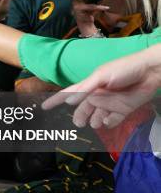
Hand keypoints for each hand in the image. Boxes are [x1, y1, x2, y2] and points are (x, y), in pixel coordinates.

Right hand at [42, 46, 160, 128]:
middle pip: (82, 109)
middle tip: (79, 123)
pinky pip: (111, 120)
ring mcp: (110, 104)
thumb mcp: (101, 76)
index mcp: (89, 85)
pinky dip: (108, 122)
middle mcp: (97, 95)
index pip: (69, 93)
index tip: (44, 107)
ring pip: (95, 116)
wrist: (149, 72)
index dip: (56, 100)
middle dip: (79, 116)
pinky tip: (107, 120)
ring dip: (93, 120)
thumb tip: (69, 102)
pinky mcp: (122, 110)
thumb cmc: (123, 69)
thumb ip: (85, 89)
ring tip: (94, 122)